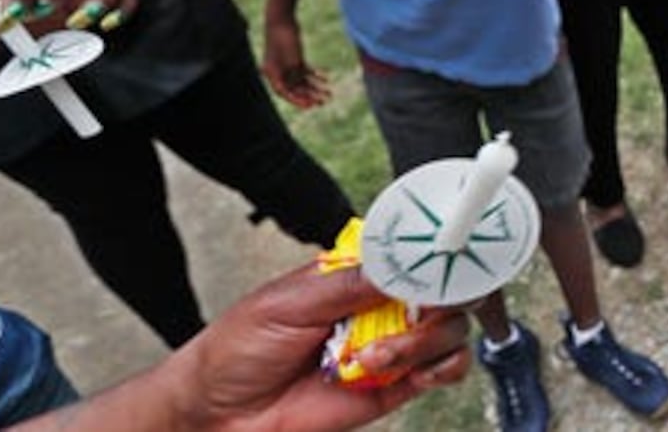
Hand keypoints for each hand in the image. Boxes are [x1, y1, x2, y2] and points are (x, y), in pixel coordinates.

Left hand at [168, 264, 469, 431]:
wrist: (218, 414)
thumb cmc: (238, 350)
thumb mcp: (287, 303)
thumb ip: (347, 285)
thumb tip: (398, 265)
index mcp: (355, 274)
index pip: (411, 252)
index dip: (436, 253)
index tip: (444, 259)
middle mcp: (379, 306)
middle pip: (443, 289)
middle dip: (439, 299)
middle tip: (419, 310)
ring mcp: (391, 344)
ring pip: (450, 329)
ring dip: (424, 342)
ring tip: (378, 357)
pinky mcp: (395, 385)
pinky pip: (443, 370)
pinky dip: (443, 367)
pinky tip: (410, 371)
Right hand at [262, 19, 330, 107]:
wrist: (282, 19)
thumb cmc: (284, 38)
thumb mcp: (291, 58)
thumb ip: (295, 73)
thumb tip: (302, 86)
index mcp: (272, 74)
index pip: (285, 93)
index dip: (298, 101)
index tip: (310, 106)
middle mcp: (278, 72)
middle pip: (295, 89)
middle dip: (310, 96)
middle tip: (324, 102)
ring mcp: (286, 66)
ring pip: (302, 81)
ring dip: (315, 88)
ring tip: (329, 94)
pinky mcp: (294, 58)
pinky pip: (305, 71)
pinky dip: (315, 75)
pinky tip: (326, 79)